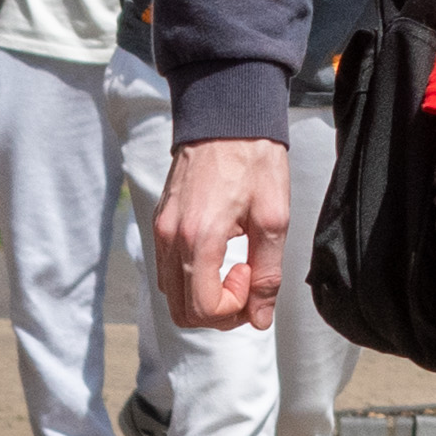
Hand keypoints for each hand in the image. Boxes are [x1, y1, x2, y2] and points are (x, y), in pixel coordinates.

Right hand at [154, 137, 293, 331]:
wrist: (227, 117)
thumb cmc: (255, 161)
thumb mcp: (275, 217)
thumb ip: (268, 272)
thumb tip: (262, 317)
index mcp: (198, 239)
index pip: (202, 309)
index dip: (233, 308)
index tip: (253, 278)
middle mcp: (170, 239)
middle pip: (181, 311)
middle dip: (219, 310)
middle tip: (249, 281)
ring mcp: (160, 232)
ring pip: (172, 293)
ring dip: (205, 295)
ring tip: (238, 266)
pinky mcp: (160, 224)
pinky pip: (169, 269)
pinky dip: (194, 277)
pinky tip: (222, 254)